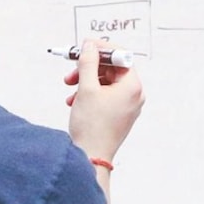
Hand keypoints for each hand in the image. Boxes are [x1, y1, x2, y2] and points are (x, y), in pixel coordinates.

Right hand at [65, 38, 143, 163]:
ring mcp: (127, 106)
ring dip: (86, 81)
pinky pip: (104, 95)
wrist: (91, 156)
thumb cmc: (92, 127)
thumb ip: (88, 63)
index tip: (86, 46)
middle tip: (73, 69)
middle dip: (89, 68)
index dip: (101, 49)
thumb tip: (90, 46)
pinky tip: (75, 100)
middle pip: (111, 69)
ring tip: (70, 88)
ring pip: (105, 83)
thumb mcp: (86, 88)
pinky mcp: (118, 114)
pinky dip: (89, 93)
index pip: (120, 57)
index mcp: (132, 87)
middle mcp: (134, 95)